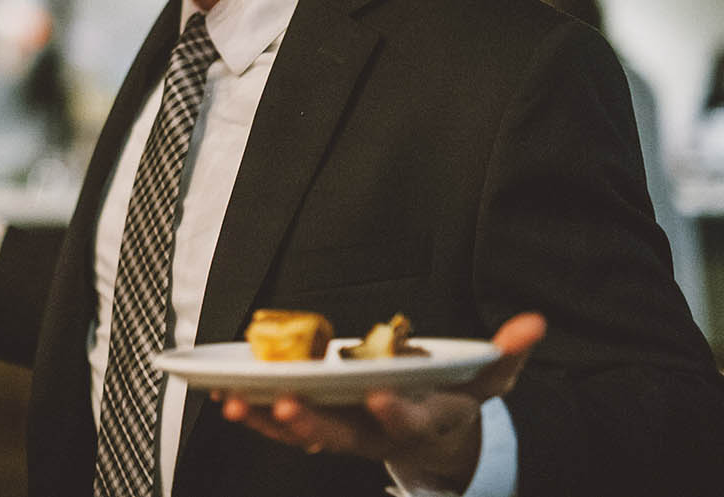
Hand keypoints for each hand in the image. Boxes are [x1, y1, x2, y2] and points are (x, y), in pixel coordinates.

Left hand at [216, 313, 545, 490]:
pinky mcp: (320, 429)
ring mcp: (346, 435)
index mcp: (420, 420)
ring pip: (303, 436)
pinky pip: (283, 429)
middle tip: (282, 405)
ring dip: (267, 423)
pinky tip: (226, 400)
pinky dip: (255, 418)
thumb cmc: (456, 397)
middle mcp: (378, 434)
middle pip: (342, 436)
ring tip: (234, 404)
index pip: (407, 422)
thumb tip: (533, 323)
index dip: (393, 413)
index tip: (377, 396)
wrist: (435, 438)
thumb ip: (507, 352)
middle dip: (311, 422)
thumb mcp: (488, 378)